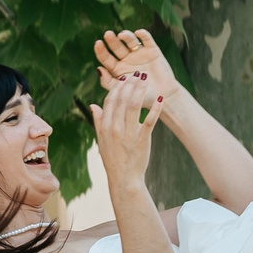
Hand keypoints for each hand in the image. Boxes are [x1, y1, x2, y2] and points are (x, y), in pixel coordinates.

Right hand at [90, 77, 162, 194]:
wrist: (124, 178)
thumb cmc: (113, 159)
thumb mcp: (101, 140)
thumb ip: (98, 121)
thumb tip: (93, 105)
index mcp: (105, 126)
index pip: (110, 101)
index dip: (117, 87)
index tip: (124, 79)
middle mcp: (115, 128)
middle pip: (122, 99)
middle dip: (130, 83)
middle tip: (137, 73)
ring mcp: (128, 133)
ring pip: (134, 105)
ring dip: (140, 90)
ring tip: (146, 79)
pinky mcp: (142, 139)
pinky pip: (149, 120)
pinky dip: (155, 108)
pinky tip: (160, 99)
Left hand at [95, 28, 182, 107]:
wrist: (163, 98)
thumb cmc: (142, 98)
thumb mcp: (122, 93)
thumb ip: (108, 82)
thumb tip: (99, 68)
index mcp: (117, 68)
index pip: (106, 57)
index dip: (101, 50)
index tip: (98, 43)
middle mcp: (126, 59)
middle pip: (116, 46)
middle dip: (111, 40)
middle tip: (107, 35)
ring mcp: (139, 53)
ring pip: (130, 40)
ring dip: (126, 36)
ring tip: (122, 35)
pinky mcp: (152, 50)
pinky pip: (146, 39)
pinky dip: (143, 34)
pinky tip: (138, 33)